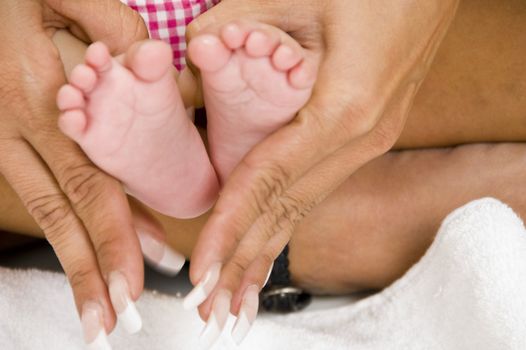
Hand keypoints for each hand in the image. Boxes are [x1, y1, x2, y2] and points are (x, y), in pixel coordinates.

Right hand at [0, 0, 153, 343]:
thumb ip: (109, 28)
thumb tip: (155, 63)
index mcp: (38, 97)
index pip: (88, 181)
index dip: (114, 233)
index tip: (137, 279)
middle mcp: (19, 129)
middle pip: (64, 211)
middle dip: (91, 270)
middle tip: (115, 320)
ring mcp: (4, 138)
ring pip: (46, 211)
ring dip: (76, 262)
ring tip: (102, 308)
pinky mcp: (3, 139)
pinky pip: (40, 189)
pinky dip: (70, 224)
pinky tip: (96, 246)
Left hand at [184, 0, 459, 341]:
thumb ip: (236, 25)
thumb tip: (188, 53)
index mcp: (343, 110)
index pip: (269, 182)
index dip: (232, 228)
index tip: (205, 270)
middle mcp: (360, 137)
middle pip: (290, 211)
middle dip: (248, 261)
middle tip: (215, 309)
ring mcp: (367, 139)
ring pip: (306, 207)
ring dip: (269, 251)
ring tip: (238, 295)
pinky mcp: (366, 132)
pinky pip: (318, 186)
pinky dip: (289, 220)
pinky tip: (273, 241)